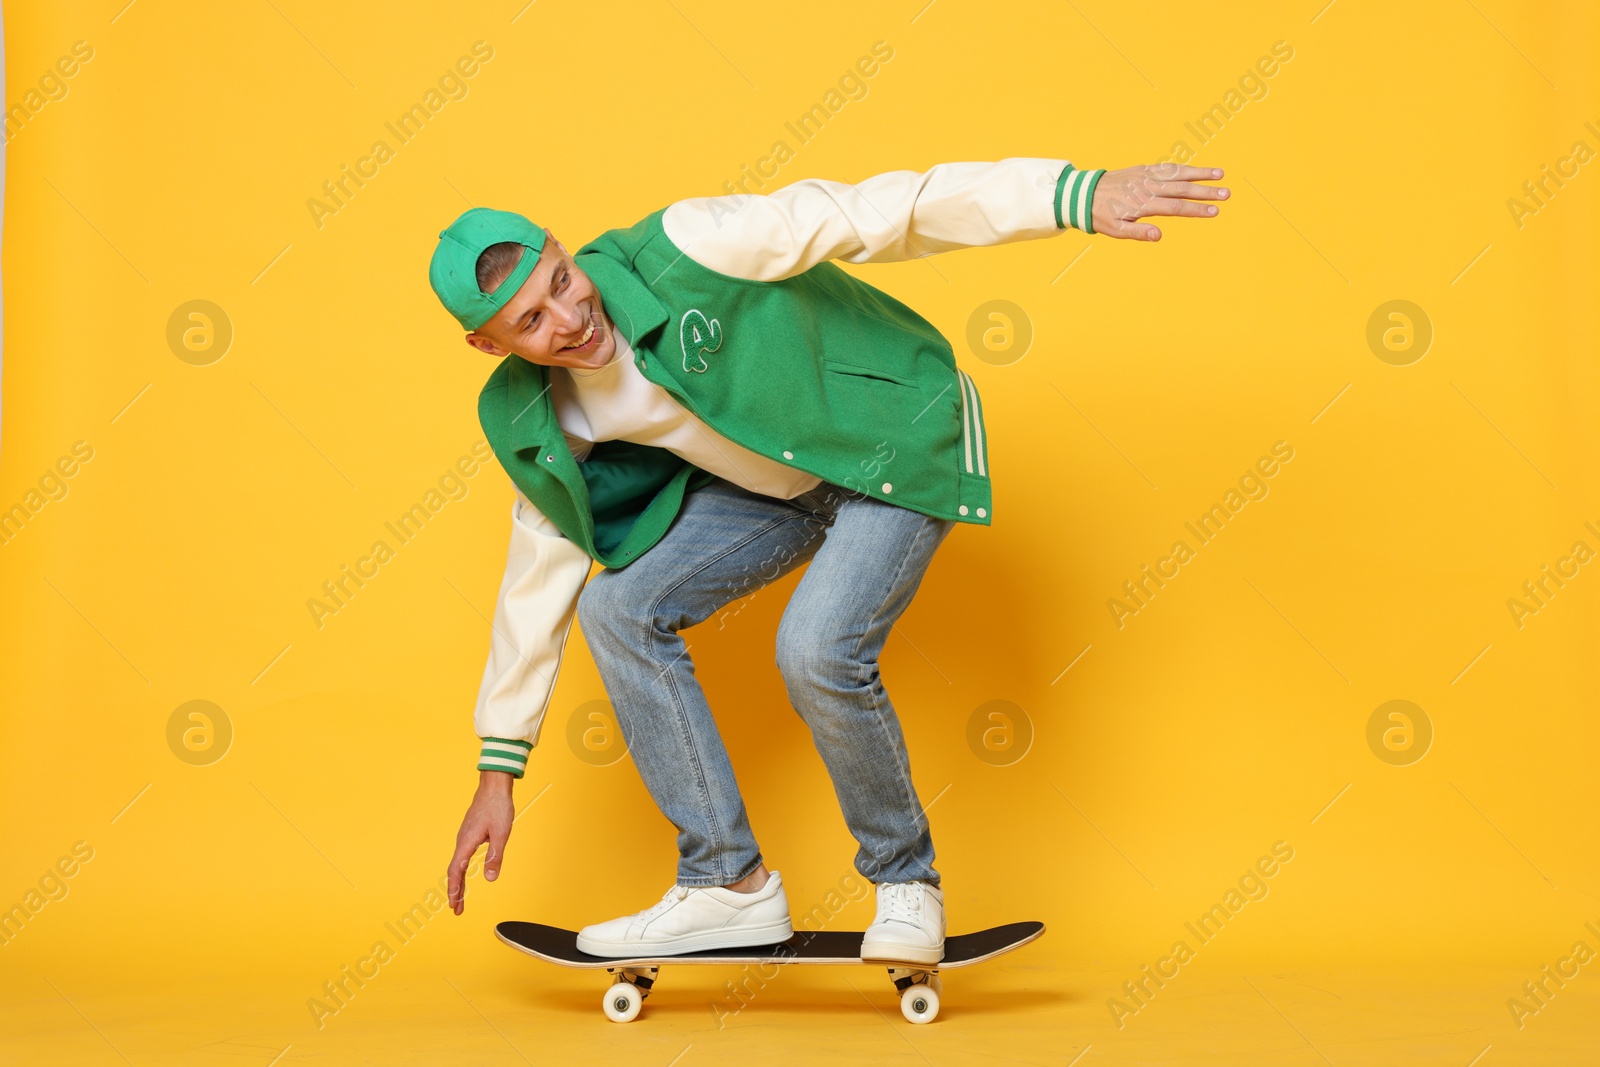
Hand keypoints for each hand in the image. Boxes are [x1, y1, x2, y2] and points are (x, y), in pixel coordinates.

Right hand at [447, 770, 514, 914]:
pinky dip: (460, 870)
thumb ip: (494, 856)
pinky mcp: (469, 833)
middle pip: (454, 871)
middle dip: (454, 891)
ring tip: (460, 897)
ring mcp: (464, 837)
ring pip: (456, 863)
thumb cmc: (498, 807)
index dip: (455, 890)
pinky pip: (461, 856)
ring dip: (457, 882)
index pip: (456, 871)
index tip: (454, 905)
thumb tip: (489, 879)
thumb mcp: (501, 833)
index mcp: (466, 842)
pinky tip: (464, 874)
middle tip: (456, 909)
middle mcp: (461, 841)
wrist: (494, 786)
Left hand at [1091, 164, 1229, 241]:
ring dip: (1200, 173)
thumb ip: (1138, 233)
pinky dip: (1183, 167)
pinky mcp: (1143, 169)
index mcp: (1143, 204)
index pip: (1175, 208)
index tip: (1214, 211)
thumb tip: (1159, 236)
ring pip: (1177, 174)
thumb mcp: (1115, 230)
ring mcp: (1146, 176)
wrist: (1085, 193)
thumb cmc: (1101, 216)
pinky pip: (1166, 167)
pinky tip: (1198, 170)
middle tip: (1227, 194)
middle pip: (1182, 190)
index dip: (1196, 209)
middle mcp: (1147, 187)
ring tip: (1220, 174)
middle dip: (1206, 192)